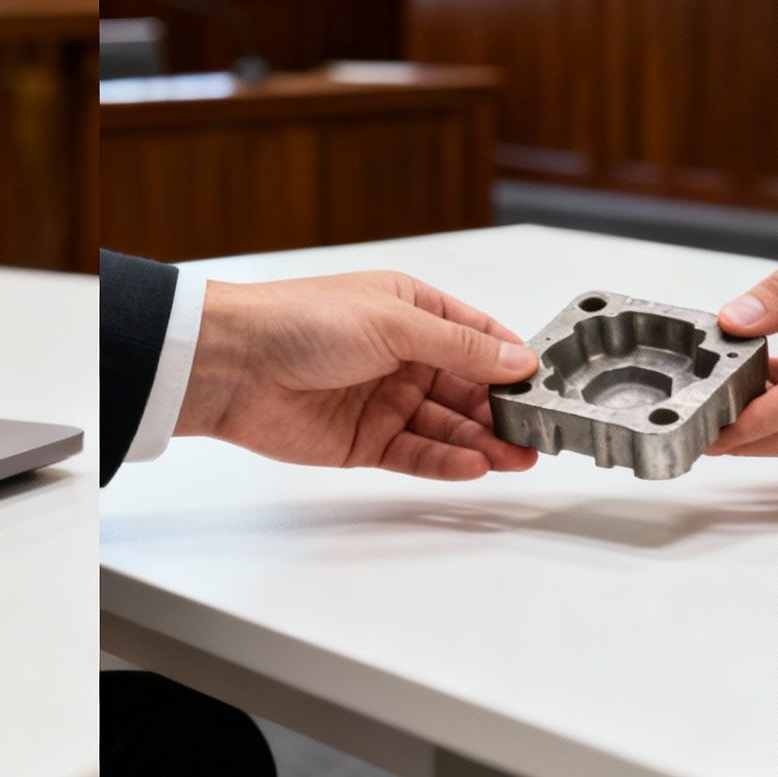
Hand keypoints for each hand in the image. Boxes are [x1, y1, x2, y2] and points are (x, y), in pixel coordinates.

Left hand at [176, 271, 540, 478]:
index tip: (546, 384)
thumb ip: (459, 346)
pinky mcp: (363, 441)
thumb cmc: (299, 322)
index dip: (510, 361)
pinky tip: (474, 466)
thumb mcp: (393, 321)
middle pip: (466, 388)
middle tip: (539, 432)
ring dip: (482, 441)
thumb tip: (517, 359)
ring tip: (517, 455)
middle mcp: (400, 355)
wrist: (231, 365)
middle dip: (502, 410)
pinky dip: (445, 461)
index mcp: (409, 310)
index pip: (476, 337)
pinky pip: (415, 454)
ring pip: (446, 426)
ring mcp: (383, 400)